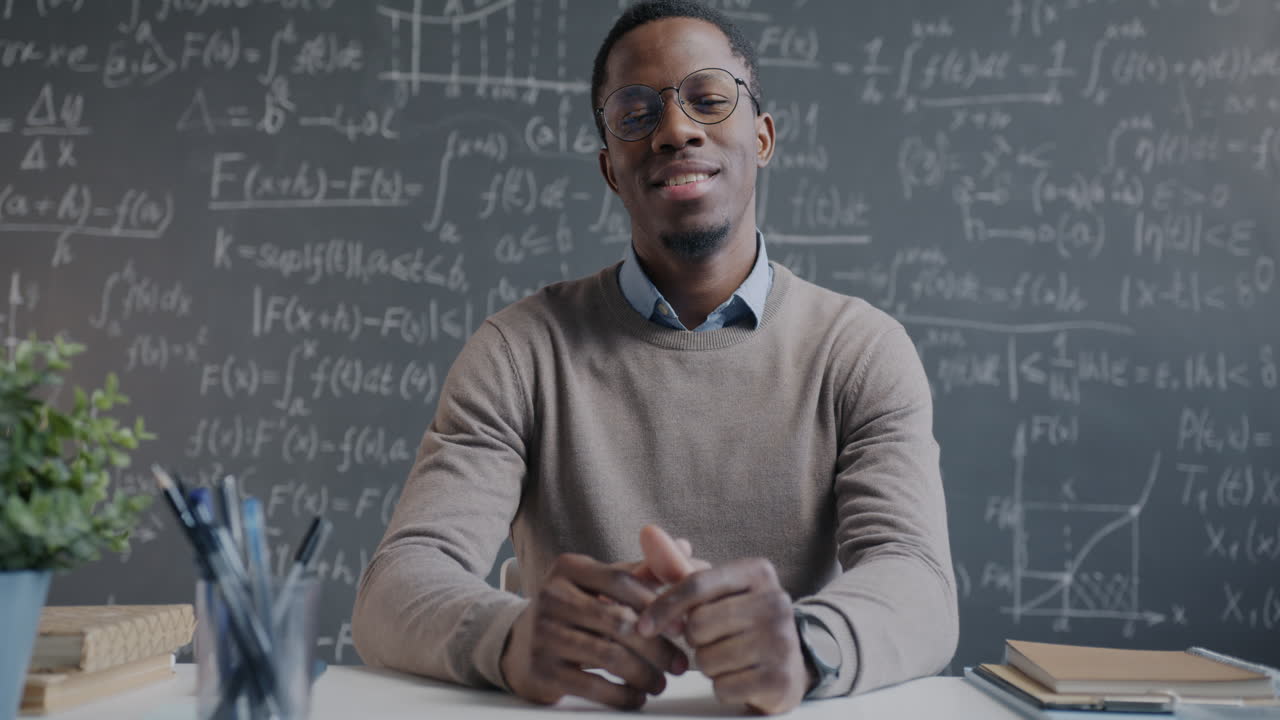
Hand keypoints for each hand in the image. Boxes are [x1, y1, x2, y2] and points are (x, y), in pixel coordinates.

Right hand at [499, 553, 686, 709]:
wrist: (519, 644)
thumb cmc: (573, 610)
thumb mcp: (598, 583)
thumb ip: (640, 570)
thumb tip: (686, 549)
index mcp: (568, 568)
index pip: (622, 581)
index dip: (657, 604)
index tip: (682, 627)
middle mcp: (551, 596)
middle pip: (620, 621)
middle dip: (658, 647)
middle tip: (679, 664)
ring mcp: (543, 634)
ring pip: (610, 656)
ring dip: (644, 674)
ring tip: (660, 683)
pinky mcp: (541, 670)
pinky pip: (593, 686)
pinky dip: (622, 695)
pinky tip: (636, 697)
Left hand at [636, 532, 808, 714]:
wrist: (789, 662)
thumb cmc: (740, 621)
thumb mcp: (714, 590)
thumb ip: (677, 566)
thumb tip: (647, 532)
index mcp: (758, 572)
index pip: (695, 585)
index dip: (663, 607)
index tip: (642, 626)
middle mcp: (776, 602)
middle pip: (698, 625)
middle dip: (695, 639)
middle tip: (714, 639)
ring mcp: (782, 641)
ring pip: (707, 659)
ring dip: (708, 665)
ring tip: (729, 657)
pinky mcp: (780, 679)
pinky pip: (723, 687)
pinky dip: (722, 687)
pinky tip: (740, 677)